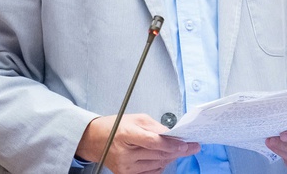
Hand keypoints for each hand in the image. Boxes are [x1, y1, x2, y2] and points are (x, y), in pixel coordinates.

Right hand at [76, 114, 199, 173]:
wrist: (95, 141)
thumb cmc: (114, 127)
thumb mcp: (135, 119)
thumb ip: (154, 126)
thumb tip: (172, 134)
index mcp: (126, 135)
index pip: (153, 142)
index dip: (171, 144)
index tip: (185, 144)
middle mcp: (124, 154)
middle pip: (158, 154)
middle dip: (177, 150)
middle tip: (192, 146)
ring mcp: (125, 167)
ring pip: (157, 164)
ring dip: (170, 157)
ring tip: (176, 149)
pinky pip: (151, 172)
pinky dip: (161, 164)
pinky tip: (163, 156)